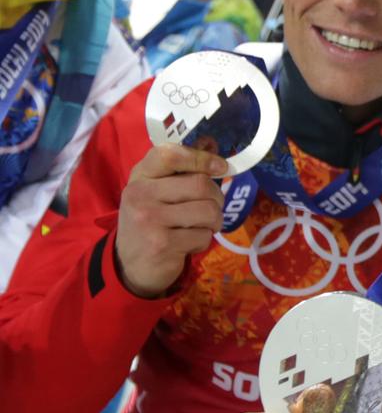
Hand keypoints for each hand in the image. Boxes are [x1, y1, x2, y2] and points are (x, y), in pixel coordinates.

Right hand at [116, 145, 228, 296]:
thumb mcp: (155, 192)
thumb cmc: (150, 221)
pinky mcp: (162, 244)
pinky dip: (203, 241)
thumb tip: (215, 148)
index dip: (201, 158)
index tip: (221, 167)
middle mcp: (141, 194)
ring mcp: (150, 219)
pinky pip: (203, 236)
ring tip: (201, 227)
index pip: (170, 154)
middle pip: (200, 184)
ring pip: (208, 211)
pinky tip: (187, 244)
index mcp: (140, 176)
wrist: (129, 264)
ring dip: (214, 222)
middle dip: (217, 198)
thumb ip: (180, 171)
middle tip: (211, 209)